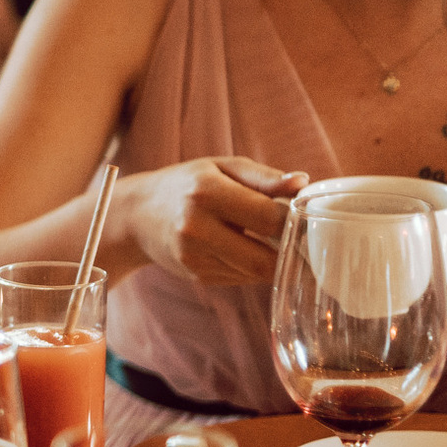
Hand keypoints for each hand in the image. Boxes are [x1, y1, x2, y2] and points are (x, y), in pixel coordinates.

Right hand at [124, 157, 308, 287]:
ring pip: (255, 273)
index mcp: (206, 193)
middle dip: (290, 253)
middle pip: (263, 259)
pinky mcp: (196, 275)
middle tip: (303, 244)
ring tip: (273, 242)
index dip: (295, 223)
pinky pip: (241, 278)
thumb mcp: (222, 168)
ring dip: (273, 261)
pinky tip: (244, 249)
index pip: (268, 218)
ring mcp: (193, 257)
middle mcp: (195, 228)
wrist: (137, 215)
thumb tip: (303, 183)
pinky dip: (252, 266)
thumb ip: (264, 177)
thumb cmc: (186, 185)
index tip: (308, 221)